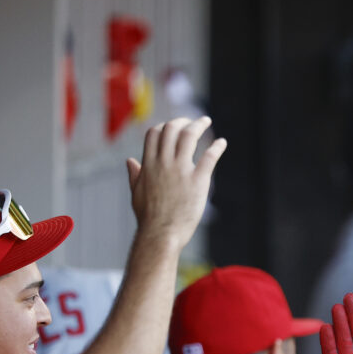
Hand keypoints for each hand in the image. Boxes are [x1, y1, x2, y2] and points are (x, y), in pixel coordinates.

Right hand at [127, 117, 226, 250]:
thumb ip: (134, 174)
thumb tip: (129, 161)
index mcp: (148, 164)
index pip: (154, 133)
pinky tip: (222, 143)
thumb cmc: (148, 216)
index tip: (174, 126)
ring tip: (206, 121)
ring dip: (199, 125)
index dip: (164, 125)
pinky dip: (217, 147)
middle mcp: (164, 162)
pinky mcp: (197, 180)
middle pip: (172, 129)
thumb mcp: (136, 192)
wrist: (161, 233)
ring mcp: (181, 170)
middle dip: (183, 121)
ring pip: (189, 137)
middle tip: (193, 122)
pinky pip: (209, 157)